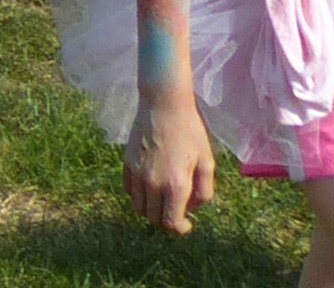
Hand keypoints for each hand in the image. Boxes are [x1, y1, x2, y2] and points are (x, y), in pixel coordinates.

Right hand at [122, 93, 212, 233]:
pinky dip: (139, 195)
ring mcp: (136, 173)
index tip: (187, 223)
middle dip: (166, 221)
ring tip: (163, 199)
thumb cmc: (190, 131)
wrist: (163, 104)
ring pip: (139, 206)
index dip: (179, 228)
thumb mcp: (207, 162)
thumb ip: (204, 191)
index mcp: (175, 184)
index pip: (170, 222)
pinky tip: (150, 186)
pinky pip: (129, 189)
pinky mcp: (126, 162)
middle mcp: (152, 183)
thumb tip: (192, 206)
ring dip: (152, 209)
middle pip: (153, 218)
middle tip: (177, 211)